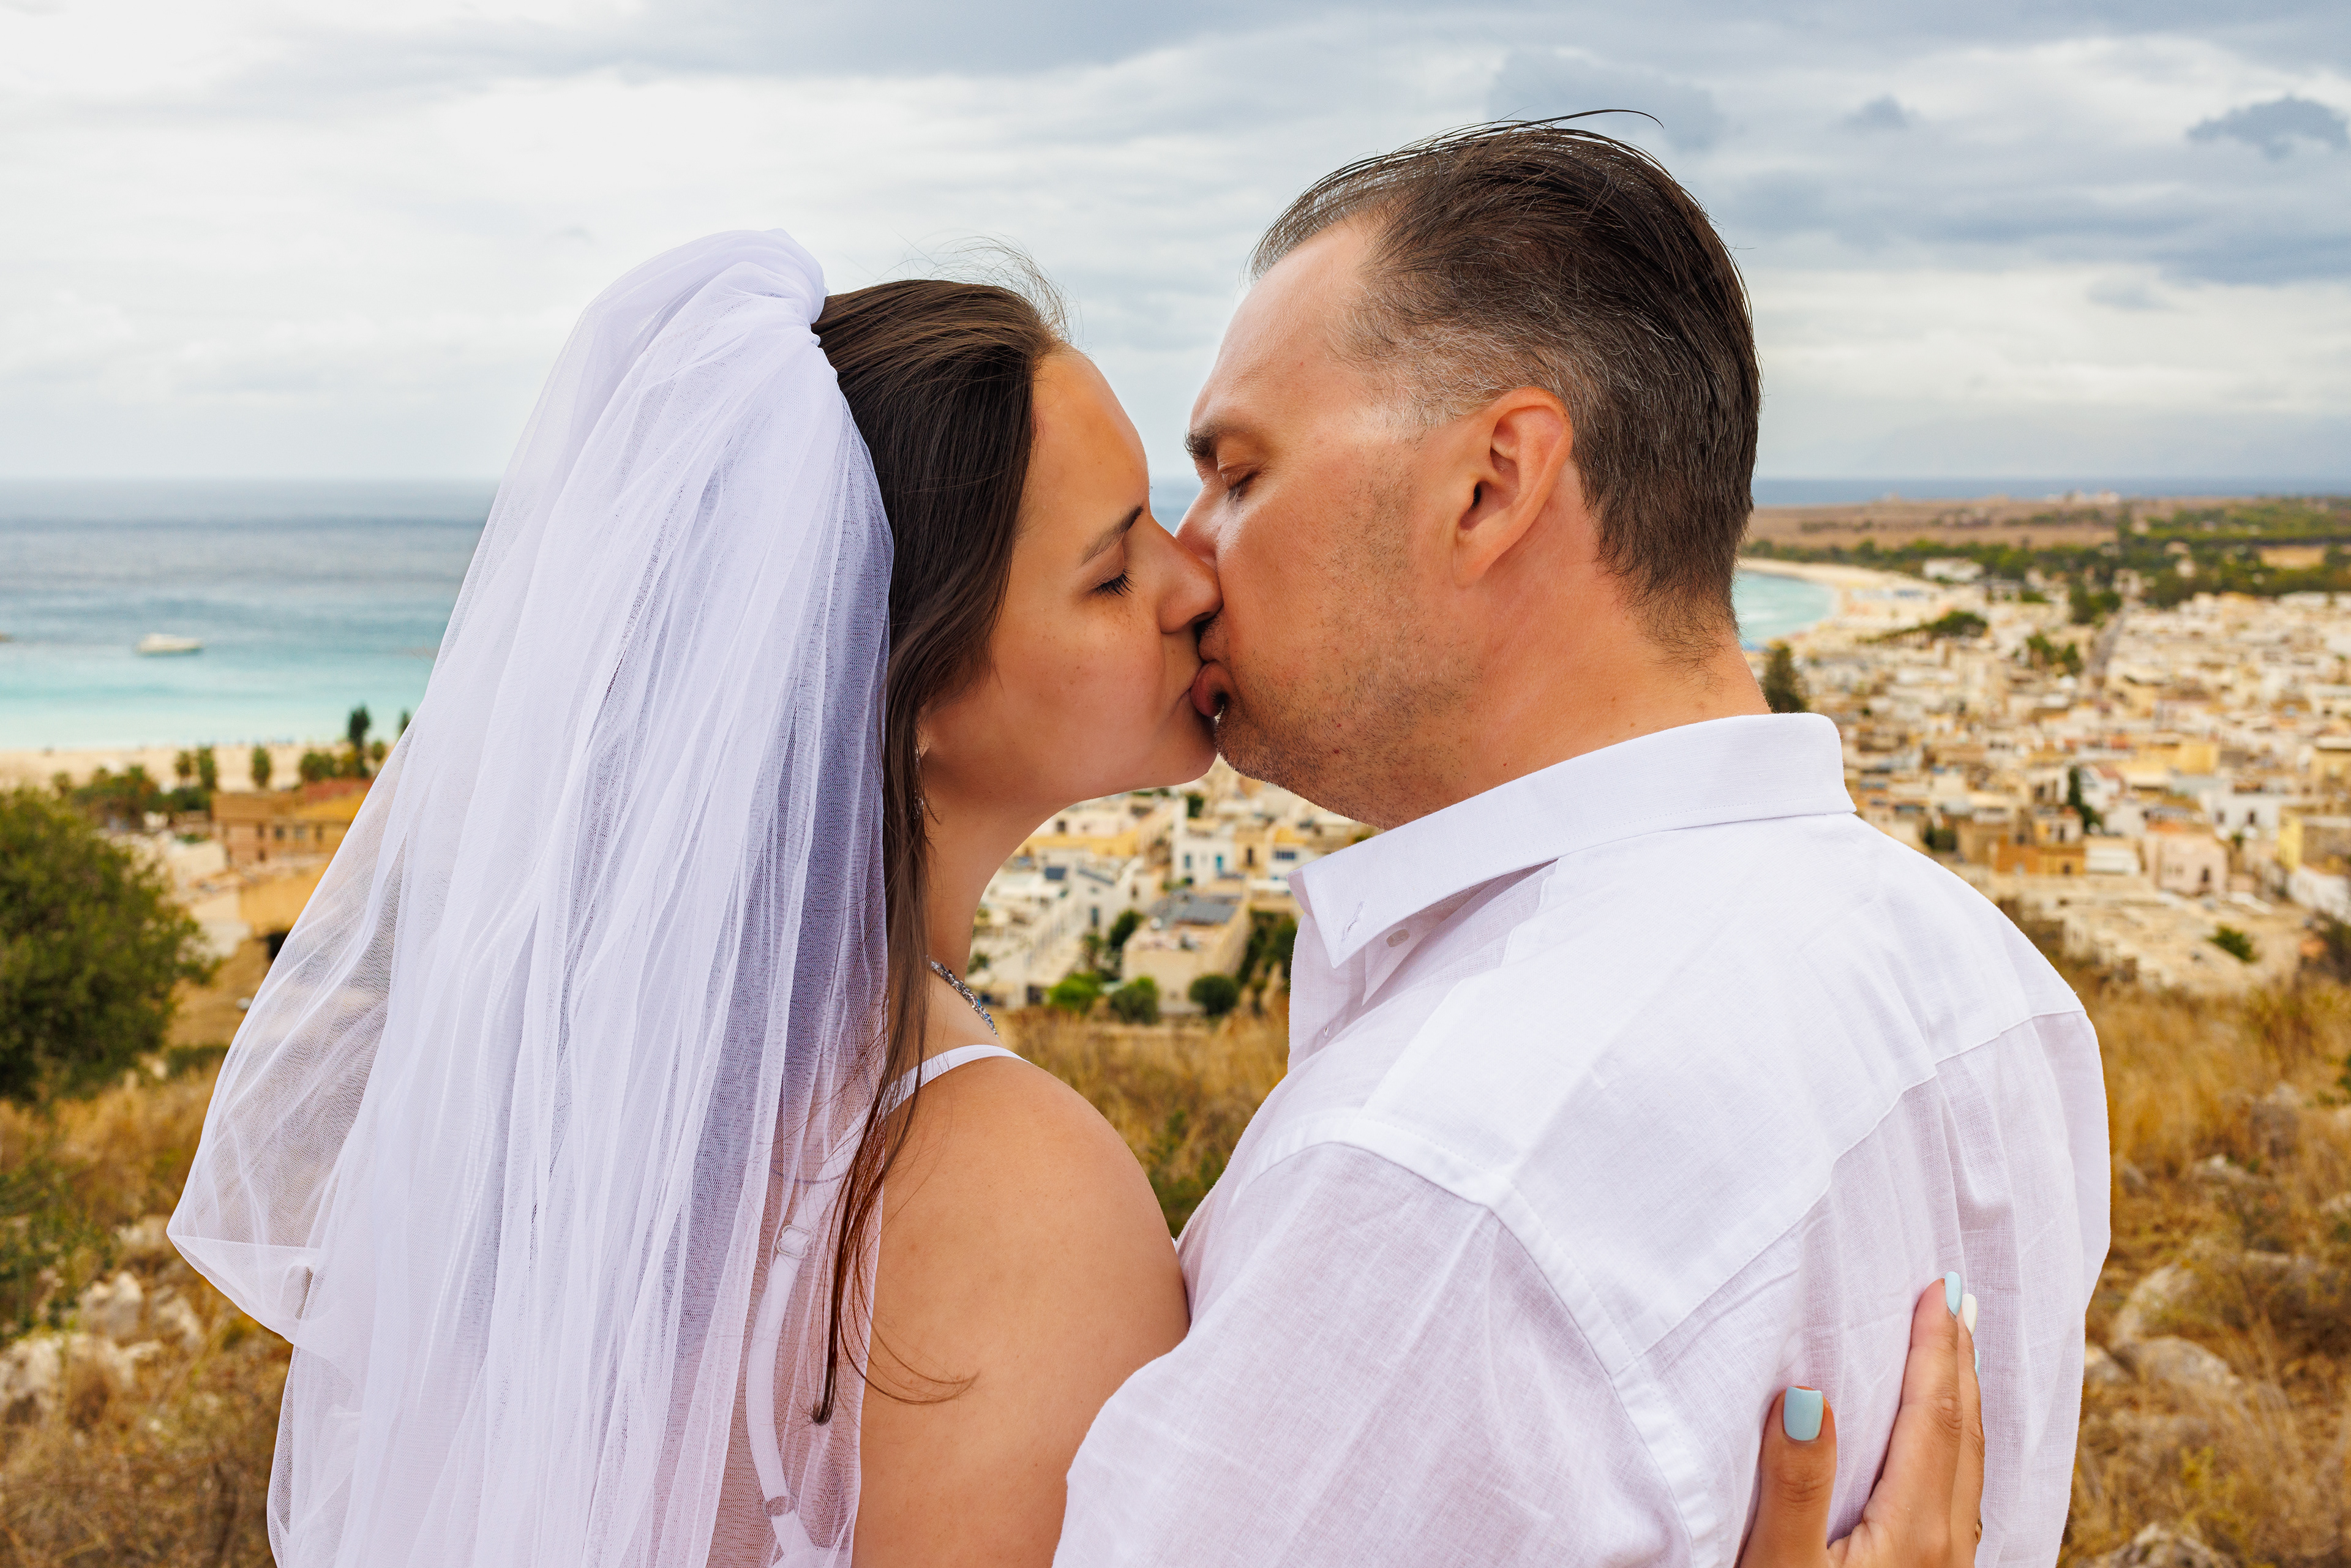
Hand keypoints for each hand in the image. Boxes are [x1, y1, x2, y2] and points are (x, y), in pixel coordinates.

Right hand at [1738, 1279, 1984, 1567]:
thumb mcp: (1780, 1565)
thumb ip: (1796, 1486)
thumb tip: (1806, 1394)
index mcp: (1914, 1532)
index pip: (1930, 1420)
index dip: (1934, 1350)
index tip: (1938, 1290)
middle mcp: (1944, 1548)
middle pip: (1962, 1437)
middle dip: (1958, 1363)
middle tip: (1958, 1302)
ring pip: (1967, 1468)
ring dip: (1962, 1403)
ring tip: (1957, 1358)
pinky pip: (1959, 1497)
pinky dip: (1954, 1446)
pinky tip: (1939, 1448)